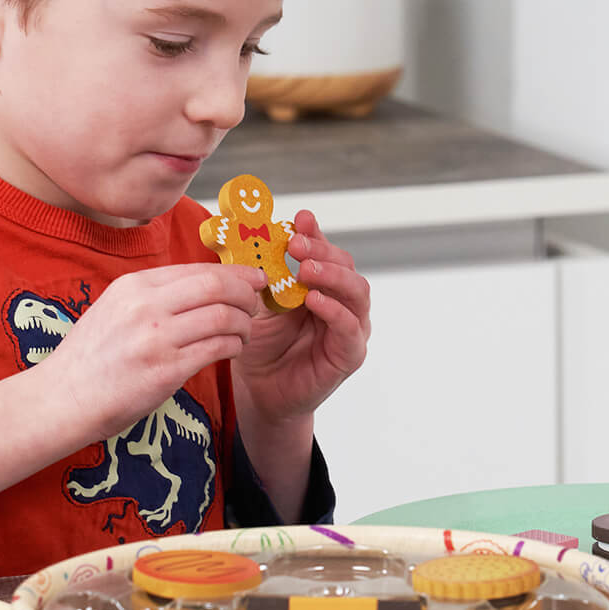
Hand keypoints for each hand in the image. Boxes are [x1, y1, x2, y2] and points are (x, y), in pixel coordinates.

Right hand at [49, 262, 266, 440]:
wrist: (63, 398)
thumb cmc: (92, 358)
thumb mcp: (116, 309)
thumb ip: (155, 295)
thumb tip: (203, 286)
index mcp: (134, 286)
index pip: (198, 269)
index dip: (234, 272)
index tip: (254, 277)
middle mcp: (146, 306)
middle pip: (216, 286)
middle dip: (247, 293)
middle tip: (257, 303)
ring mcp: (156, 338)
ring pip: (223, 317)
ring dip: (244, 324)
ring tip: (245, 332)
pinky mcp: (166, 370)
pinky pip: (217, 348)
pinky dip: (234, 346)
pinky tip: (233, 349)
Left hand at [232, 210, 370, 423]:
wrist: (260, 390)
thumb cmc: (261, 345)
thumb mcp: (259, 302)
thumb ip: (264, 272)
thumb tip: (252, 234)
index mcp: (322, 286)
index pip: (326, 252)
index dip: (316, 234)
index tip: (300, 220)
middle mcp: (342, 302)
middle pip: (346, 267)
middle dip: (322, 252)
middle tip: (296, 245)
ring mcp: (350, 327)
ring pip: (357, 292)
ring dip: (332, 277)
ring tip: (306, 270)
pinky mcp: (349, 354)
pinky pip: (350, 328)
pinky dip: (335, 311)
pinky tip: (314, 300)